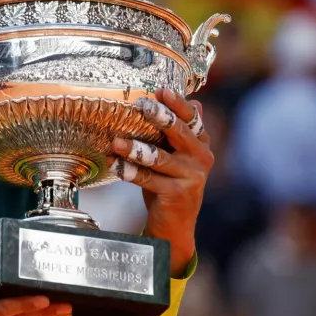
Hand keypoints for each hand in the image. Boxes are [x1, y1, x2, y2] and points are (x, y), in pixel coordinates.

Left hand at [109, 88, 213, 276]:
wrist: (174, 224)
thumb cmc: (169, 184)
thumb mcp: (176, 156)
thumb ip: (180, 132)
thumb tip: (194, 101)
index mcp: (201, 144)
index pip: (191, 118)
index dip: (177, 103)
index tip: (159, 91)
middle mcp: (201, 158)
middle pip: (178, 132)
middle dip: (158, 117)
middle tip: (139, 106)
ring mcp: (191, 177)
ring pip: (159, 157)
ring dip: (134, 148)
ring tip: (116, 141)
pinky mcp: (177, 194)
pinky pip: (148, 179)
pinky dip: (128, 171)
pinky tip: (114, 164)